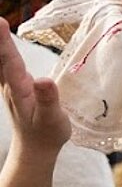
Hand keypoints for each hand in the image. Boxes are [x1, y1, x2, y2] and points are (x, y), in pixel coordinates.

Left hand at [0, 19, 68, 155]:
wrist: (35, 147)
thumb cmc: (47, 133)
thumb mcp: (52, 119)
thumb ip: (48, 100)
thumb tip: (43, 79)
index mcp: (19, 89)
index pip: (9, 62)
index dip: (3, 42)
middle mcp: (9, 84)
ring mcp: (9, 83)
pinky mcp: (13, 83)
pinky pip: (2, 61)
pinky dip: (1, 49)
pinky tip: (1, 39)